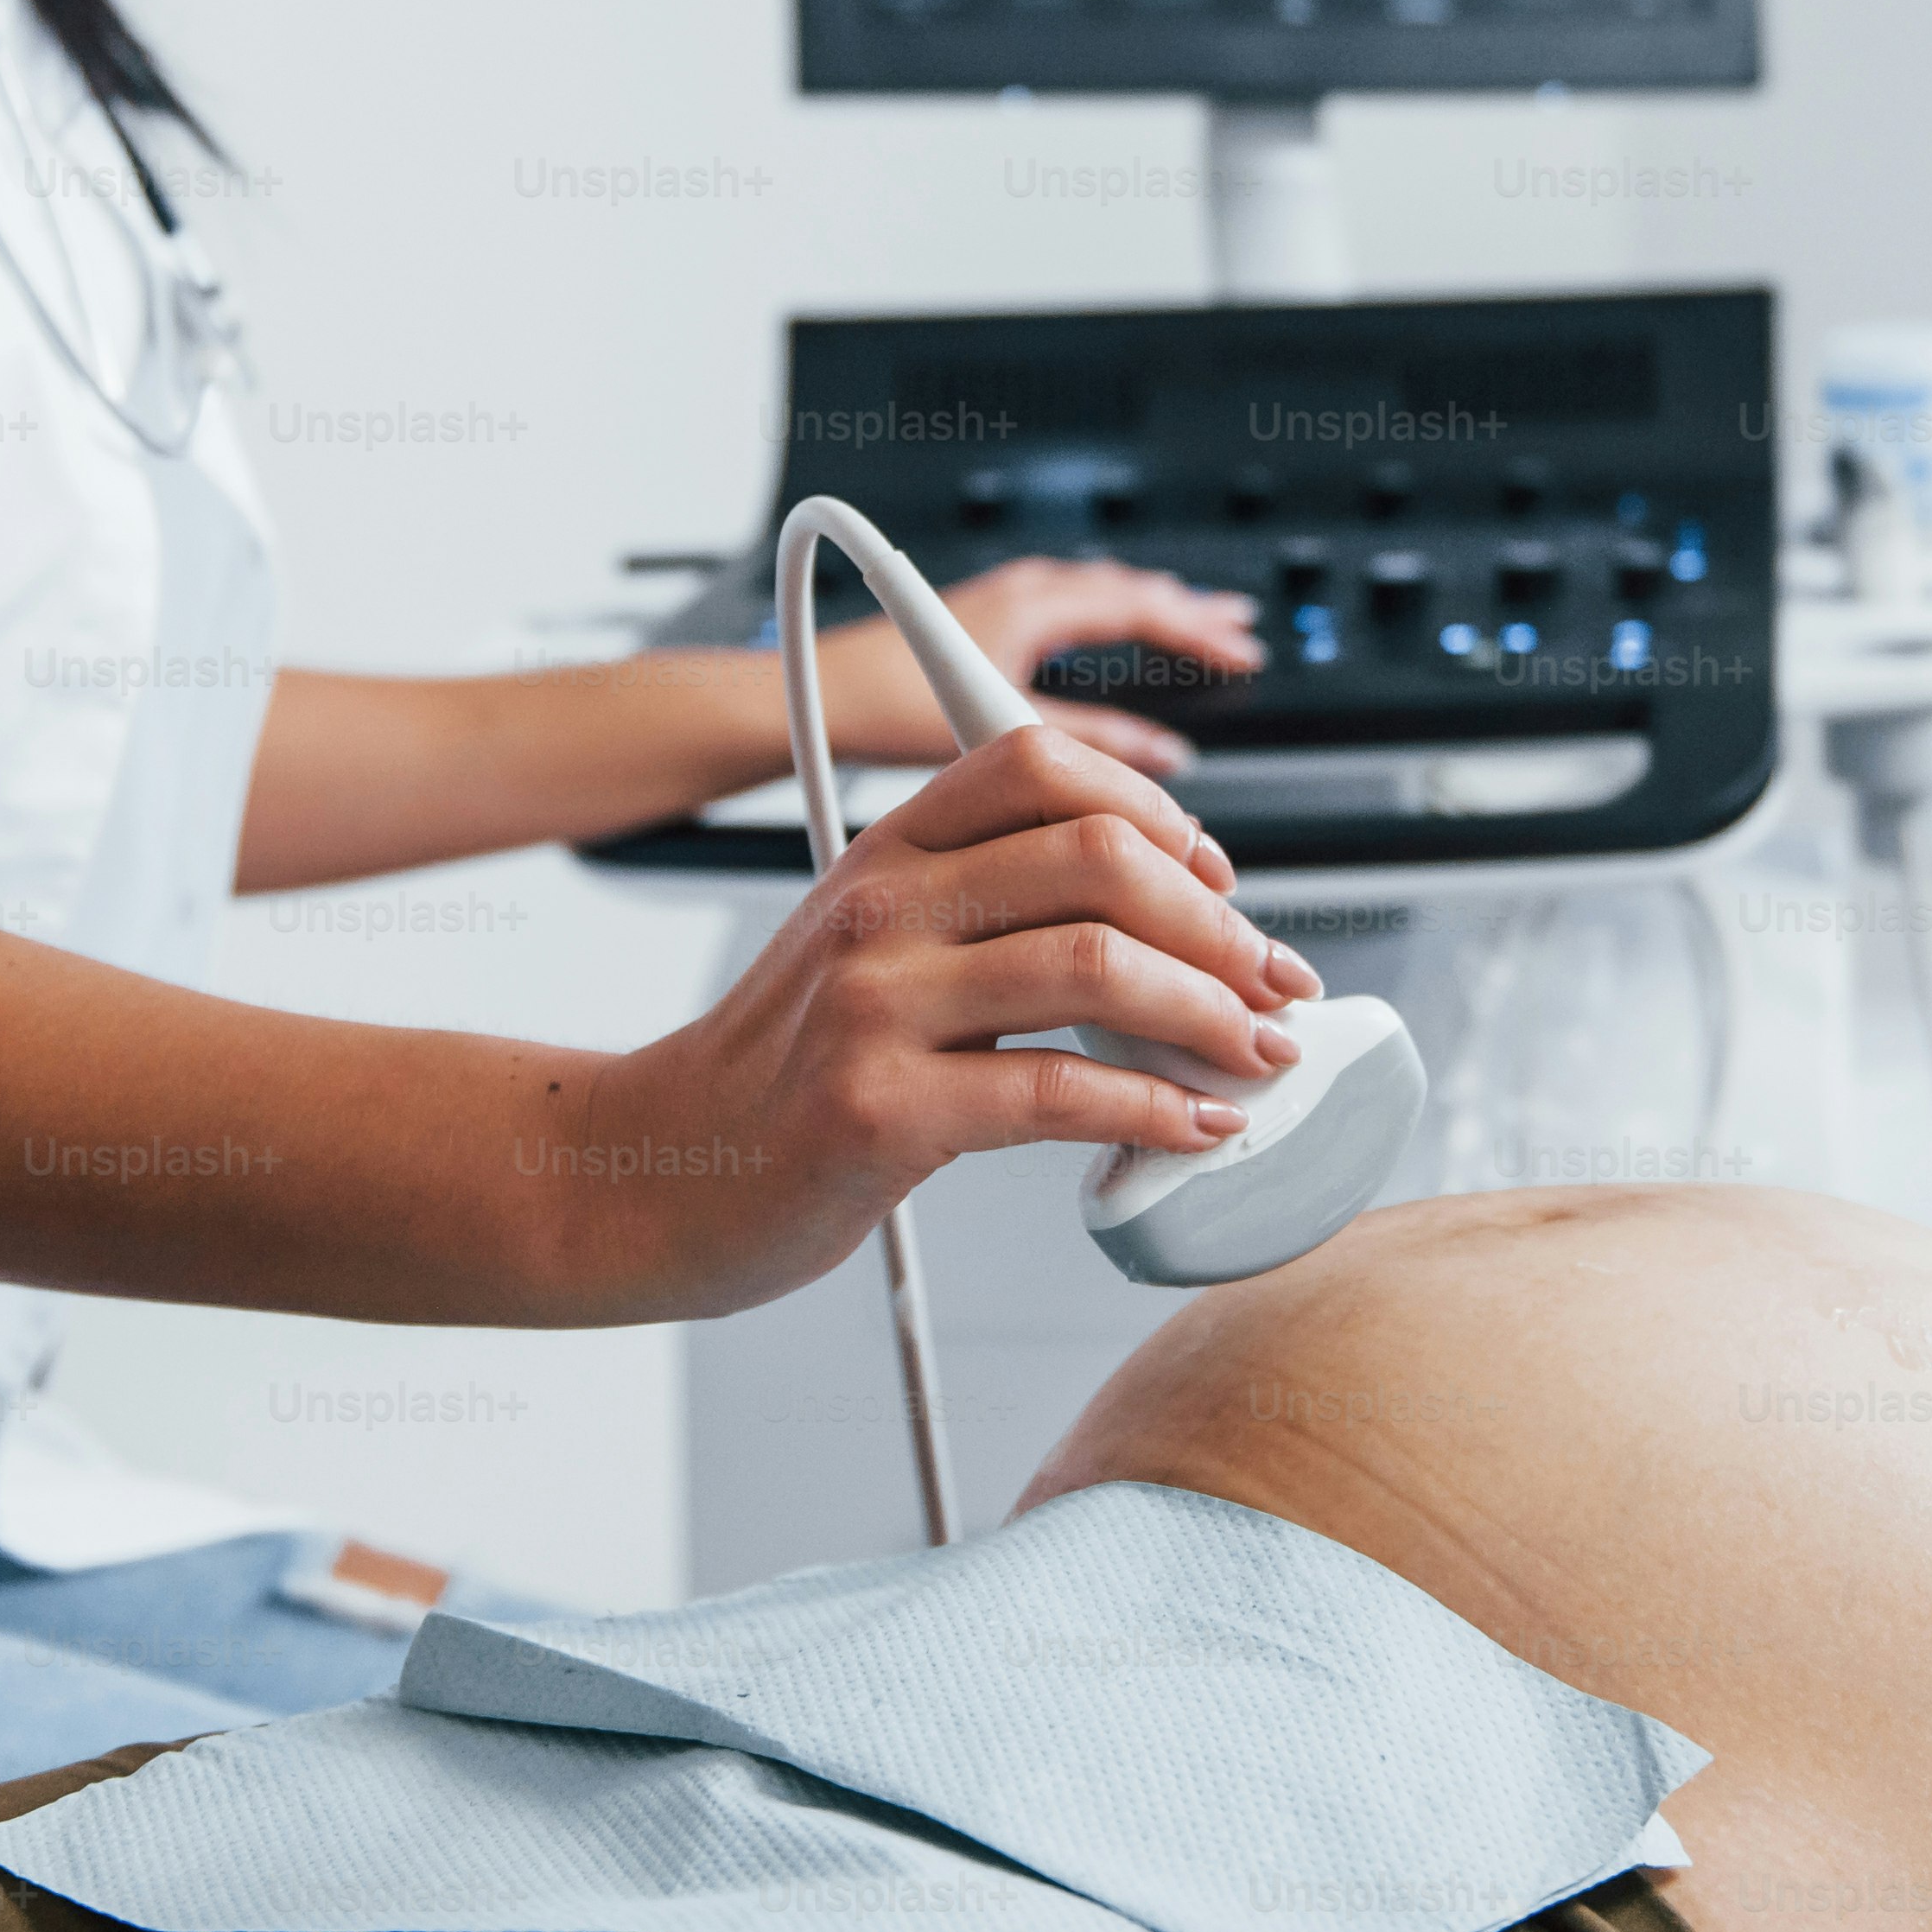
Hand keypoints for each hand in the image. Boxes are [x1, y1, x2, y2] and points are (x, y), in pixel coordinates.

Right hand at [564, 727, 1328, 1315]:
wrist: (657, 1169)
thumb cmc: (786, 1067)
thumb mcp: (870, 945)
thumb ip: (985, 907)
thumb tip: (1168, 914)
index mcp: (889, 849)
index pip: (1041, 761)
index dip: (1158, 809)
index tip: (1222, 881)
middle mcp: (881, 907)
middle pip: (1098, 856)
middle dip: (1220, 924)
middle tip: (1274, 981)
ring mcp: (876, 1006)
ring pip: (1097, 966)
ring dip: (1213, 1015)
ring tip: (1260, 1055)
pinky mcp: (882, 1110)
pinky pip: (1061, 1094)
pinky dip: (1159, 1109)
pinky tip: (1195, 1125)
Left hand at [807, 555, 1263, 776]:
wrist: (810, 695)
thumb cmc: (879, 703)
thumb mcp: (1003, 723)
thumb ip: (1091, 739)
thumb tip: (1164, 754)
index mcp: (1030, 606)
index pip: (1139, 607)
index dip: (1199, 630)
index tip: (1245, 648)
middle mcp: (1018, 592)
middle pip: (1125, 589)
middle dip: (1186, 609)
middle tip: (1240, 625)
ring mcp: (1000, 601)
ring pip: (1094, 591)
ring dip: (1146, 605)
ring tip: (1189, 619)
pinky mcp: (981, 620)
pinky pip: (1065, 603)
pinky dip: (1103, 613)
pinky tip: (1102, 634)